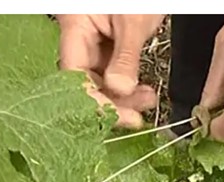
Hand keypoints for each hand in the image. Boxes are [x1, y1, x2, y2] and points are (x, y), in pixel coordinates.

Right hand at [56, 14, 164, 128]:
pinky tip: (144, 92)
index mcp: (75, 27)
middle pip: (87, 81)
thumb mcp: (133, 22)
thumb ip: (125, 56)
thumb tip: (120, 88)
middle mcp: (80, 37)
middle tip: (137, 117)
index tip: (119, 116)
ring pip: (102, 79)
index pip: (74, 75)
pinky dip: (129, 84)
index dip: (94, 100)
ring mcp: (94, 41)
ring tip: (148, 101)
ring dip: (125, 96)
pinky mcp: (109, 44)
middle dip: (113, 102)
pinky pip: (113, 71)